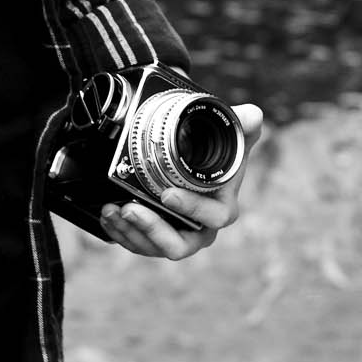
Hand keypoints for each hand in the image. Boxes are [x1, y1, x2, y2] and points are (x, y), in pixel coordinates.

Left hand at [100, 102, 263, 259]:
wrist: (194, 166)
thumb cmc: (215, 158)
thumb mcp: (228, 137)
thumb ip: (241, 123)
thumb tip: (253, 115)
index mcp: (222, 209)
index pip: (213, 218)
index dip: (192, 209)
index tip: (168, 194)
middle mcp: (200, 230)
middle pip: (179, 245)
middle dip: (152, 230)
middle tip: (130, 209)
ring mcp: (176, 236)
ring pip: (153, 247)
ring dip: (130, 232)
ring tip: (113, 210)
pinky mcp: (155, 238)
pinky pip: (137, 243)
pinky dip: (119, 232)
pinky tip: (107, 215)